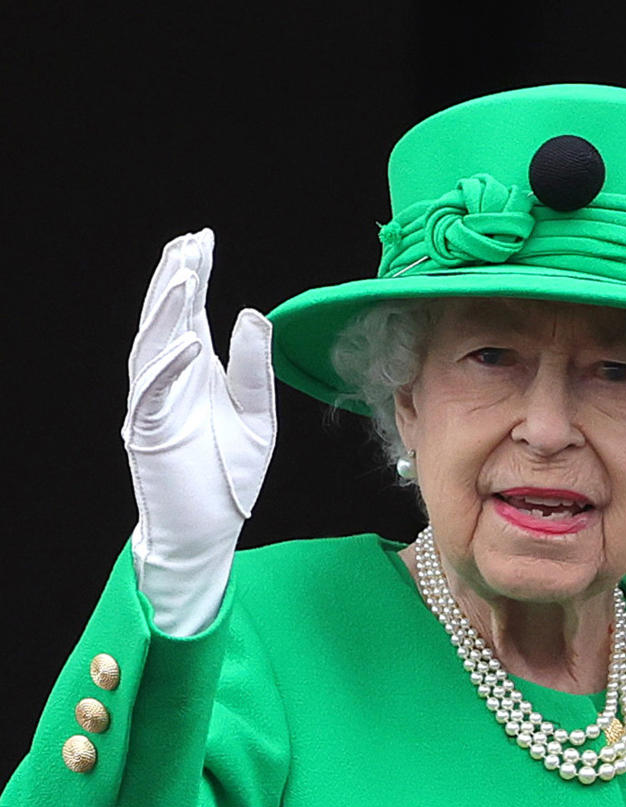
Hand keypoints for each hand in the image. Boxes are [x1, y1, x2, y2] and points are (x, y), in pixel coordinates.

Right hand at [121, 228, 275, 634]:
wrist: (209, 529)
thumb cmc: (229, 476)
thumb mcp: (257, 415)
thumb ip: (254, 368)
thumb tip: (252, 313)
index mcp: (195, 372)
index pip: (190, 313)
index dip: (194, 276)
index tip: (203, 239)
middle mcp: (170, 381)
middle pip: (167, 320)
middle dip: (177, 279)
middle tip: (190, 242)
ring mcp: (155, 405)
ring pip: (154, 347)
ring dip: (168, 311)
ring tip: (186, 274)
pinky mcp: (149, 433)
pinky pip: (155, 393)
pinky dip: (170, 367)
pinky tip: (189, 341)